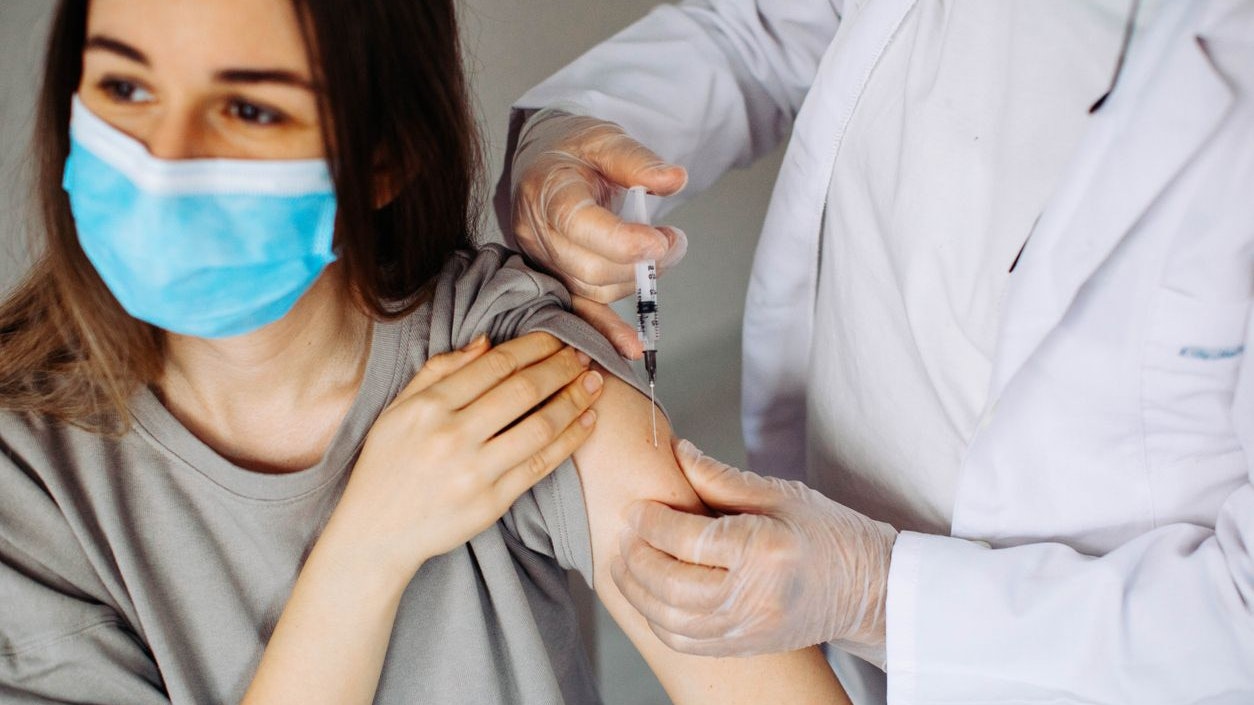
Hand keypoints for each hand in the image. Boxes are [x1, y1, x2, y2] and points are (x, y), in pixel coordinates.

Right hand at [329, 332, 603, 583]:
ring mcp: (474, 472)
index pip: (494, 365)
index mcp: (428, 407)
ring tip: (594, 382)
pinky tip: (587, 421)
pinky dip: (570, 440)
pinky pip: (541, 465)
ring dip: (574, 399)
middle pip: (523, 390)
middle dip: (561, 367)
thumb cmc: (387, 466)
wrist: (376, 533)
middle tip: (583, 355)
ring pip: (539, 426)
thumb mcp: (398, 409)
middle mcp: (452, 436)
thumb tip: (486, 342)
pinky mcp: (492, 503)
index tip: (556, 338)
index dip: (533, 347)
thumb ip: (438, 370)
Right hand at [509, 109, 687, 357]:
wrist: (544, 161)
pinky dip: (607, 330)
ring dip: (635, 281)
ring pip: (592, 290)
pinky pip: (580, 310)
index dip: (623, 241)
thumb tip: (675, 179)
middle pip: (589, 268)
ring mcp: (543, 261)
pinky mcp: (556, 278)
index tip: (661, 240)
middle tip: (675, 242)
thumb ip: (637, 161)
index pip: (580, 225)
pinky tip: (632, 348)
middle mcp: (537, 232)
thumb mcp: (604, 138)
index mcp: (547, 192)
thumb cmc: (573, 150)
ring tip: (663, 253)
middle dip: (641, 264)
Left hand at [611, 439, 897, 658]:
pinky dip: (658, 620)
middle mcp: (755, 595)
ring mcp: (749, 628)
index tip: (635, 509)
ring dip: (638, 593)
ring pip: (671, 619)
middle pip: (671, 584)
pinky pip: (686, 641)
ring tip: (625, 564)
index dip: (652, 523)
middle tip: (624, 535)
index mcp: (765, 549)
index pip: (688, 539)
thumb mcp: (781, 493)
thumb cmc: (829, 534)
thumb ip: (720, 477)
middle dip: (636, 558)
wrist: (871, 588)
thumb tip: (676, 451)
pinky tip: (648, 596)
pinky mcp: (745, 646)